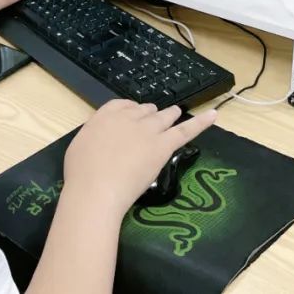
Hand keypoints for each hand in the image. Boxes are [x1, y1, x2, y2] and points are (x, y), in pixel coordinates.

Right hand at [63, 101, 216, 221]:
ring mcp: (148, 130)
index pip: (122, 104)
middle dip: (150, 115)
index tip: (133, 114)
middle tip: (154, 122)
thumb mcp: (79, 145)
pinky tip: (214, 115)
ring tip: (176, 112)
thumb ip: (94, 135)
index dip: (131, 109)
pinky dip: (201, 123)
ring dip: (170, 114)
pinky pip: (185, 130)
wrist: (96, 188)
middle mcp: (128, 117)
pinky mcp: (163, 145)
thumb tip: (101, 137)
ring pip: (164, 117)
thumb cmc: (81, 173)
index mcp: (105, 115)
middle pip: (145, 110)